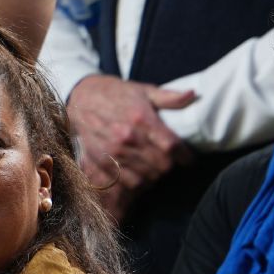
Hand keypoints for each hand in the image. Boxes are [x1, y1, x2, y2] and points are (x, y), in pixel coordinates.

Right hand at [67, 74, 196, 216]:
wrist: (81, 99)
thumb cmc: (117, 94)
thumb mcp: (144, 91)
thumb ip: (169, 98)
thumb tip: (193, 95)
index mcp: (142, 118)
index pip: (172, 146)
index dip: (185, 156)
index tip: (189, 159)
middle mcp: (128, 137)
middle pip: (162, 165)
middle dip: (171, 166)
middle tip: (171, 162)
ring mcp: (115, 152)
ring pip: (148, 176)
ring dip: (157, 174)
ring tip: (156, 166)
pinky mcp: (104, 162)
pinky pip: (129, 182)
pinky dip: (140, 181)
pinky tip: (142, 172)